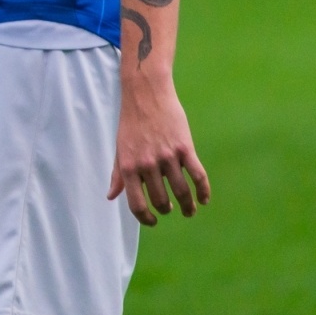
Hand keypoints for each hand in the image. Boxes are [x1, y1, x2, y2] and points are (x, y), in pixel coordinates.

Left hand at [108, 74, 209, 225]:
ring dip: (187, 206)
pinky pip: (198, 176)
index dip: (146, 218)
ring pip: (181, 192)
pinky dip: (203, 192)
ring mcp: (167, 156)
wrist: (146, 93)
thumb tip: (111, 196)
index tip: (153, 221)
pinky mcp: (184, 148)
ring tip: (189, 210)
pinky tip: (203, 199)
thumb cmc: (131, 122)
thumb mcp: (119, 148)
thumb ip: (117, 174)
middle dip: (167, 210)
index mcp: (128, 167)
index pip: (137, 204)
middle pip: (161, 200)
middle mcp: (147, 164)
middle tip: (171, 209)